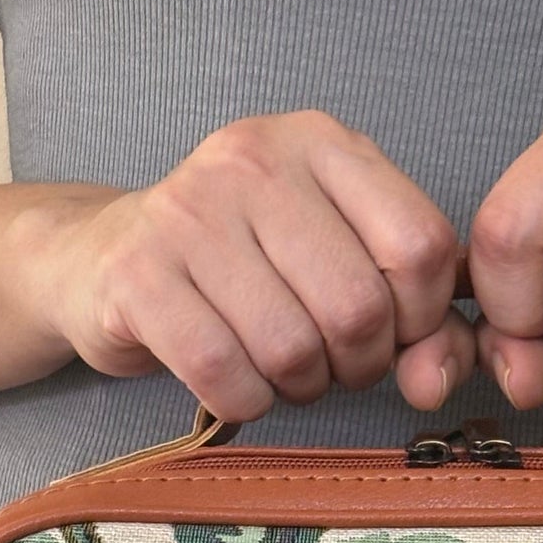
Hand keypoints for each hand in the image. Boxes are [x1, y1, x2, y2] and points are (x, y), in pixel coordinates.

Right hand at [25, 110, 478, 420]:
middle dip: (357, 364)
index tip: (391, 332)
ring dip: (300, 387)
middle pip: (359, 306)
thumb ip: (417, 315)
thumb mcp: (337, 258)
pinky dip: (245, 400)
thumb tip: (440, 377)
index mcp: (320, 142)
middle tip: (330, 363)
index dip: (422, 317)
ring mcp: (187, 212)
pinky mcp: (136, 275)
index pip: (421, 246)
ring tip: (280, 368)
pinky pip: (225, 373)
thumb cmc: (243, 267)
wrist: (101, 260)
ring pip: (293, 347)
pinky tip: (234, 380)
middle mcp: (253, 159)